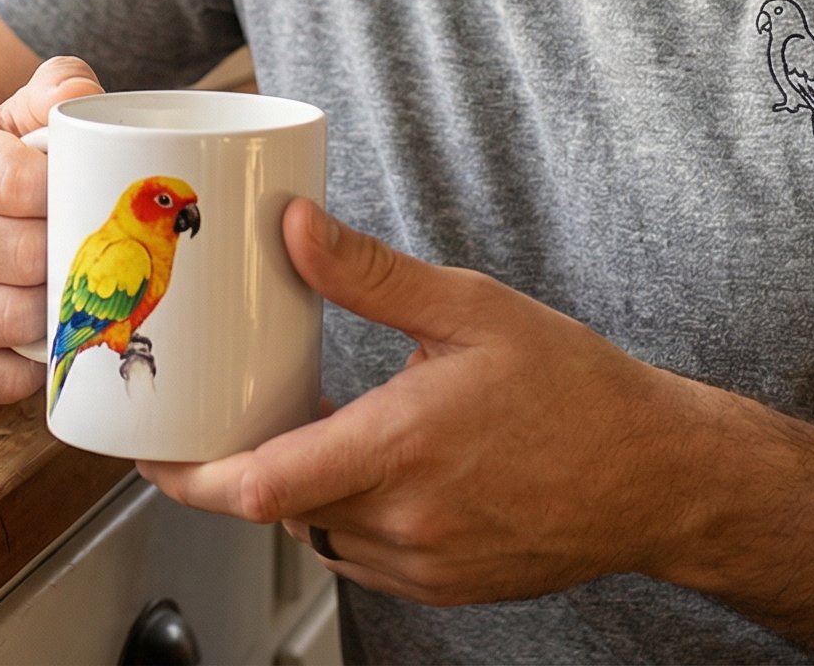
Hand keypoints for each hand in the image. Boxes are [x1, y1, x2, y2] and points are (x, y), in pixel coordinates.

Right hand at [0, 57, 102, 404]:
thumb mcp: (19, 116)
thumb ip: (57, 91)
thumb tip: (81, 101)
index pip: (18, 182)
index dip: (70, 195)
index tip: (89, 197)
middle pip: (21, 256)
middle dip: (69, 256)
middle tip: (90, 251)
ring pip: (10, 320)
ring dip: (53, 312)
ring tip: (65, 290)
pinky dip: (30, 368)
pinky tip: (38, 340)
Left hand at [138, 201, 735, 606]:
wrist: (663, 477)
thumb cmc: (579, 392)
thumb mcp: (470, 310)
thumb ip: (370, 274)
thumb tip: (291, 227)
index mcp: (400, 450)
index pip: (258, 488)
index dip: (187, 477)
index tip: (150, 448)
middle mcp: (404, 521)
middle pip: (277, 507)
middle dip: (237, 467)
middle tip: (213, 417)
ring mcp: (425, 565)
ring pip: (317, 532)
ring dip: (296, 489)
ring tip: (300, 429)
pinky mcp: (447, 586)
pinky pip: (362, 554)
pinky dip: (345, 514)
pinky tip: (367, 463)